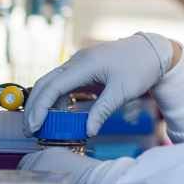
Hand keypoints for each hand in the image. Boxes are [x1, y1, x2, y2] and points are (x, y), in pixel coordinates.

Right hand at [25, 33, 179, 136]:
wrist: (153, 51)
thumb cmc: (140, 68)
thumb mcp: (122, 92)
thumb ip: (102, 111)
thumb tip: (87, 132)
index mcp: (84, 65)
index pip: (53, 87)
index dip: (40, 108)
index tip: (34, 127)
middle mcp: (77, 62)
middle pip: (46, 83)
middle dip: (35, 106)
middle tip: (30, 130)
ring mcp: (79, 64)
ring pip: (53, 83)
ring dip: (45, 104)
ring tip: (42, 126)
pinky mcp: (84, 69)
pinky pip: (64, 84)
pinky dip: (58, 100)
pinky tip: (59, 116)